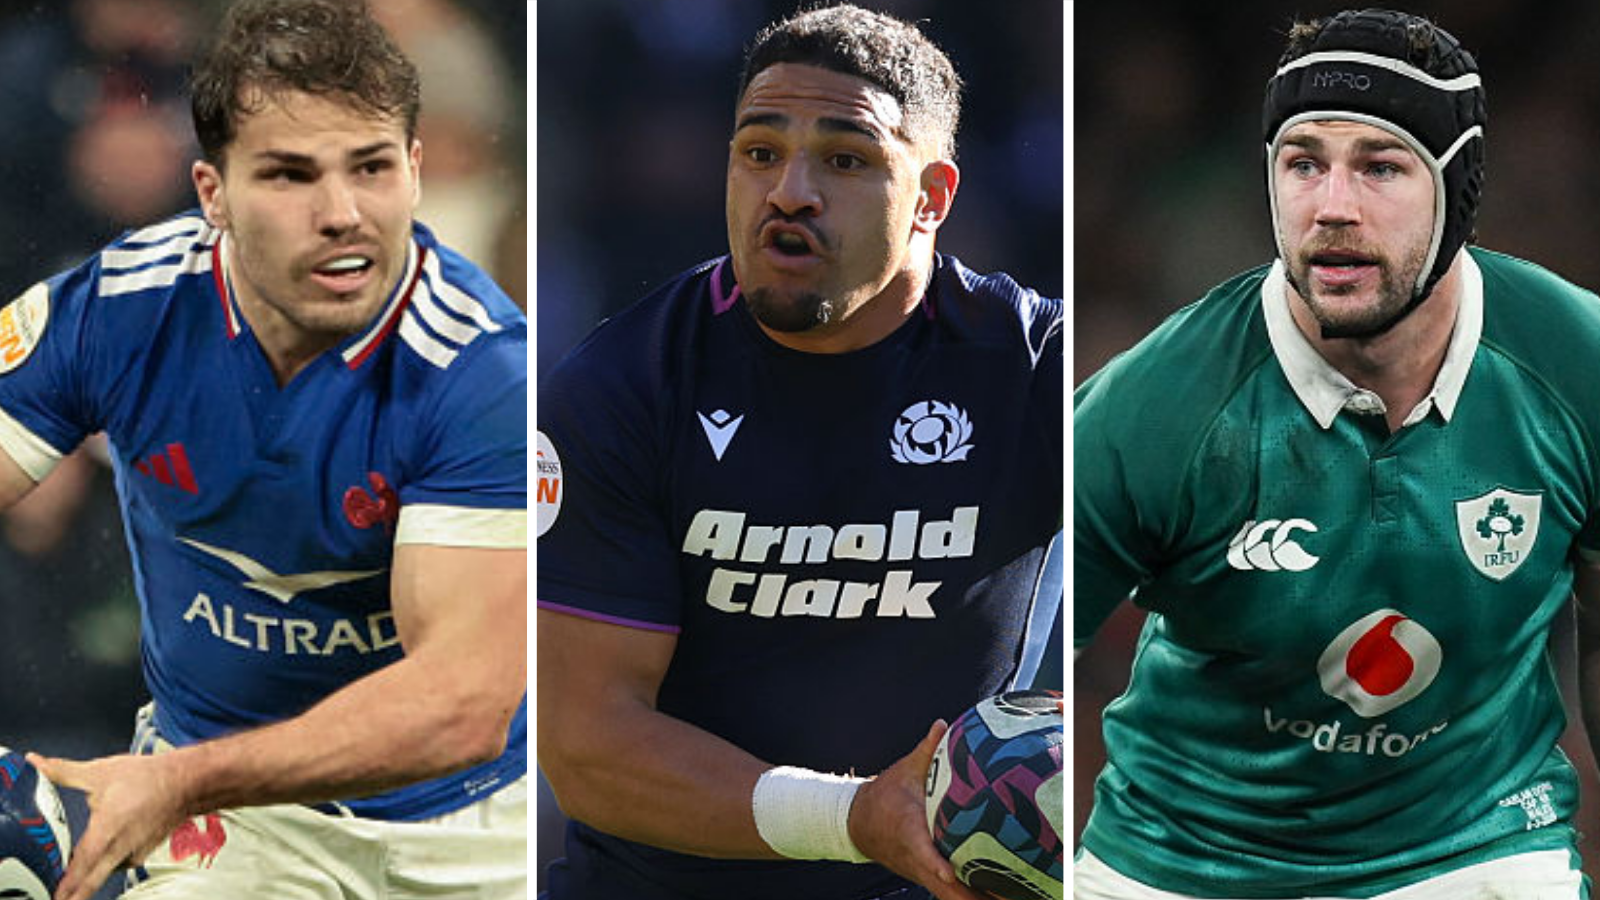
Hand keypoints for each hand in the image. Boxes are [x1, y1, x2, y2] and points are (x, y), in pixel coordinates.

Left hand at [29, 752, 191, 899]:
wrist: (188, 782)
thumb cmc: (150, 778)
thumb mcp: (100, 772)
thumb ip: (64, 771)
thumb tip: (38, 764)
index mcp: (106, 833)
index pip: (79, 870)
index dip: (65, 888)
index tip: (54, 897)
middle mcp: (120, 849)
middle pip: (90, 883)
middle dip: (73, 896)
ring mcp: (133, 853)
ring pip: (103, 873)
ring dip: (88, 878)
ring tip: (72, 885)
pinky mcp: (141, 852)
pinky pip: (117, 864)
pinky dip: (105, 865)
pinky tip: (101, 856)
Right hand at [847, 721, 985, 899]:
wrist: (858, 824)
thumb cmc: (883, 796)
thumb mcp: (903, 770)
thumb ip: (926, 750)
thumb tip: (942, 724)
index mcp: (908, 831)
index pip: (921, 851)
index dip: (935, 863)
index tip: (949, 870)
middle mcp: (914, 858)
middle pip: (941, 885)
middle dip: (966, 895)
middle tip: (998, 898)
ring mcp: (921, 872)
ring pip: (947, 894)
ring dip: (971, 899)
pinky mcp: (928, 877)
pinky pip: (949, 893)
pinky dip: (968, 897)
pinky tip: (993, 898)